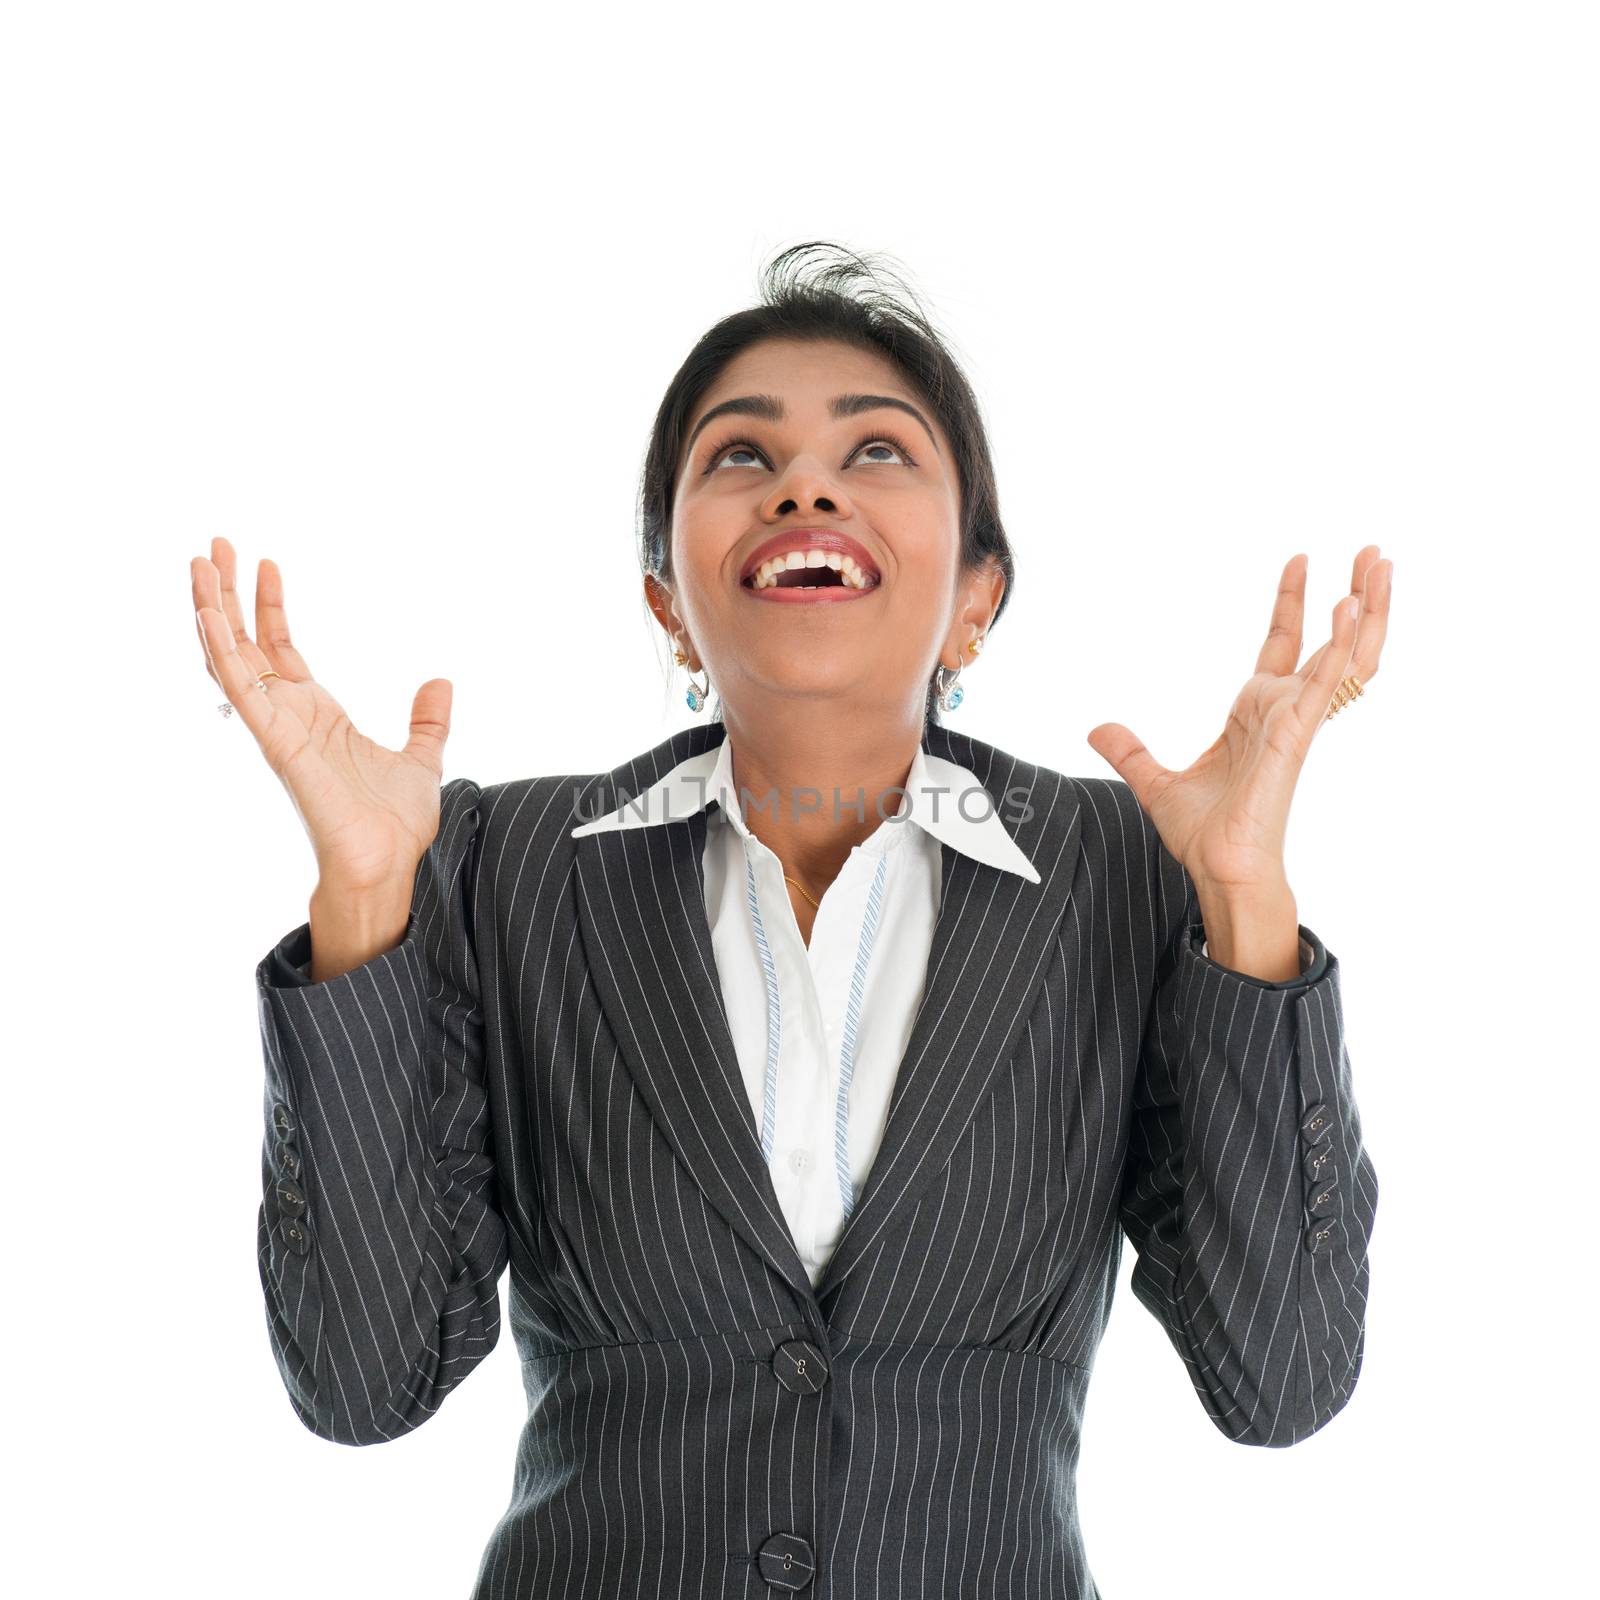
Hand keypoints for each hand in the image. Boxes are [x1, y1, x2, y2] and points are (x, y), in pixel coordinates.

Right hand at [190, 535, 453, 889]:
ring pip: (231, 659)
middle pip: (245, 644)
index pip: (281, 649)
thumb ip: (428, 722)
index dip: (270, 607)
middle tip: (213, 545)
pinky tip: (208, 615)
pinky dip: (222, 652)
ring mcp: (278, 728)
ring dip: (212, 611)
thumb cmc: (394, 826)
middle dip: (229, 595)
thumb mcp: (422, 759)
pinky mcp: (277, 743)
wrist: (387, 865)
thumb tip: (442, 681)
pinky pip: (240, 691)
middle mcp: (289, 717)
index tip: (267, 563)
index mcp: (316, 717)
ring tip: (200, 562)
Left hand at [1086, 546, 1393, 899]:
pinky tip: (1348, 607)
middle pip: (1330, 641)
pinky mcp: (1296, 736)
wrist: (1218, 870)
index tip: (1299, 560)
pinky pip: (1325, 683)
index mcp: (1258, 713)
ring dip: (1365, 609)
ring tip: (1379, 562)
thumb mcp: (1155, 782)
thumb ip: (1130, 751)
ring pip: (1344, 656)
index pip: (1283, 643)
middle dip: (1353, 595)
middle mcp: (1284, 711)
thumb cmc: (1204, 835)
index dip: (1293, 602)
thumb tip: (1097, 729)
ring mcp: (1295, 721)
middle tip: (1372, 550)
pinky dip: (1338, 646)